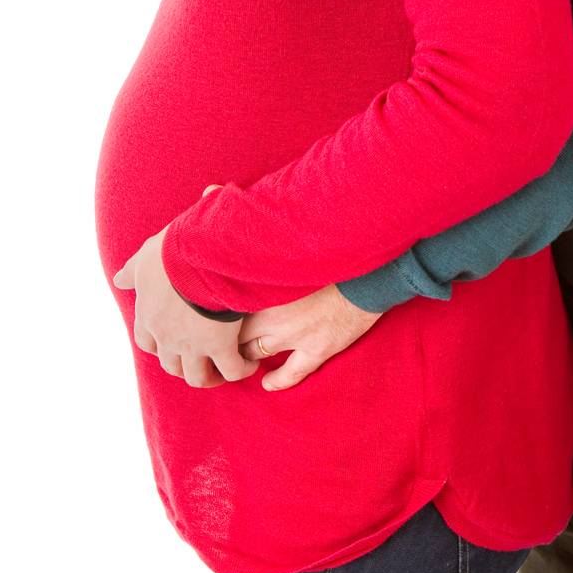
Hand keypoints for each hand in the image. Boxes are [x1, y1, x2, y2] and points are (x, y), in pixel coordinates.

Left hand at [112, 221, 260, 387]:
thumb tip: (119, 279)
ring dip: (210, 376)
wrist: (203, 254)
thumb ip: (133, 271)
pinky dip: (240, 371)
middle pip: (171, 365)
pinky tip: (249, 364)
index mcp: (149, 315)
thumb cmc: (174, 251)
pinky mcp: (221, 345)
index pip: (147, 342)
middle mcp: (167, 336)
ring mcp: (193, 345)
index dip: (158, 345)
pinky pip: (231, 370)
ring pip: (198, 376)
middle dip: (184, 365)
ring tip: (223, 370)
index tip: (170, 340)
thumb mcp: (146, 257)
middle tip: (199, 359)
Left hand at [191, 184, 383, 390]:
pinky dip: (277, 381)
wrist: (370, 263)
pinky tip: (267, 382)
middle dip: (221, 340)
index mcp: (259, 287)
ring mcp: (294, 336)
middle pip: (232, 336)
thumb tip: (208, 190)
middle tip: (215, 339)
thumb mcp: (279, 226)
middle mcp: (271, 315)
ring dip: (244, 359)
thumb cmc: (324, 239)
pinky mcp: (318, 349)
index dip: (208, 310)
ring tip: (237, 359)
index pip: (220, 306)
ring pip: (255, 356)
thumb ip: (239, 214)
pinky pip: (291, 374)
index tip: (202, 308)